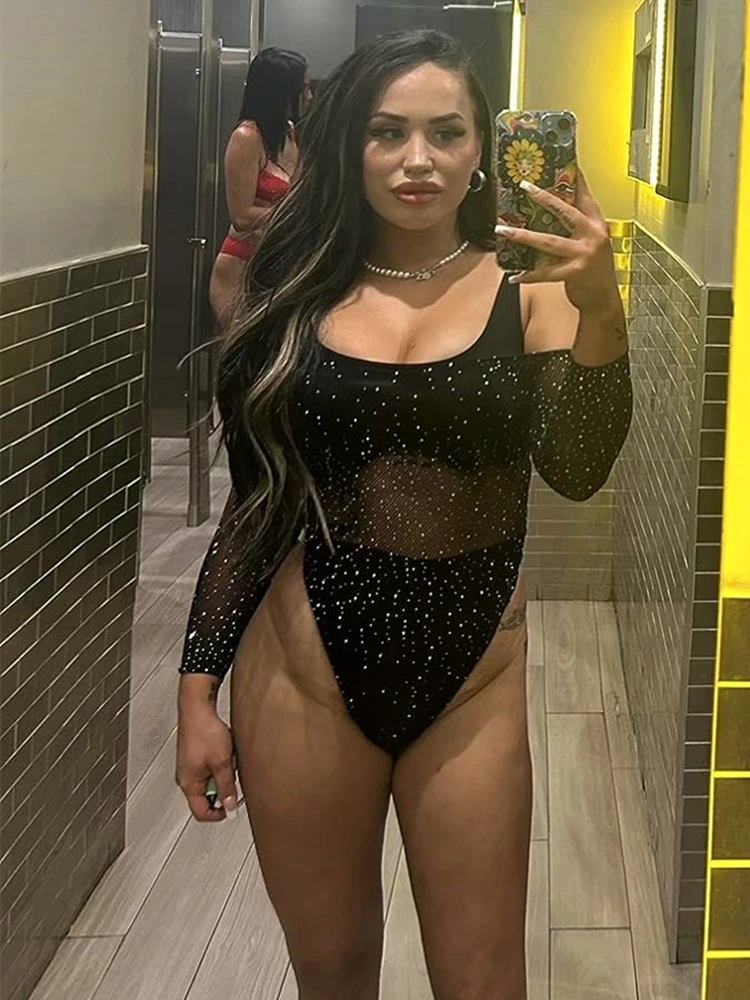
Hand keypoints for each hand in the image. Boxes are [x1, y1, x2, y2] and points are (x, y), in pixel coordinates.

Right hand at [176, 703, 239, 822]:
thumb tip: (230, 807)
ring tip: (228, 758)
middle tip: (233, 775)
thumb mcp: (222, 763)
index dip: (219, 813)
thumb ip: (227, 787)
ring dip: (224, 773)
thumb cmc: (204, 732)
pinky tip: (225, 751)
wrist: (197, 707)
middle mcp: (186, 777)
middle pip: (207, 797)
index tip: (233, 806)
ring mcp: (190, 766)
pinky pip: (211, 768)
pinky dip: (221, 763)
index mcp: (188, 784)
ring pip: (211, 781)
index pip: (201, 812)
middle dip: (224, 787)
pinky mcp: (195, 756)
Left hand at [496, 171, 621, 317]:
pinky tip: (513, 276)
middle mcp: (592, 236)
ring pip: (549, 241)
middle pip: (566, 212)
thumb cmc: (594, 271)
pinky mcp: (574, 273)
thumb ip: (577, 229)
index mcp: (597, 225)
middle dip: (545, 198)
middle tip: (525, 187)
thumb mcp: (592, 244)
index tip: (565, 162)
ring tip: (504, 230)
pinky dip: (528, 275)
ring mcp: (583, 254)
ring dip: (524, 236)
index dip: (576, 180)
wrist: (604, 299)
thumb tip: (552, 214)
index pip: (585, 198)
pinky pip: (546, 273)